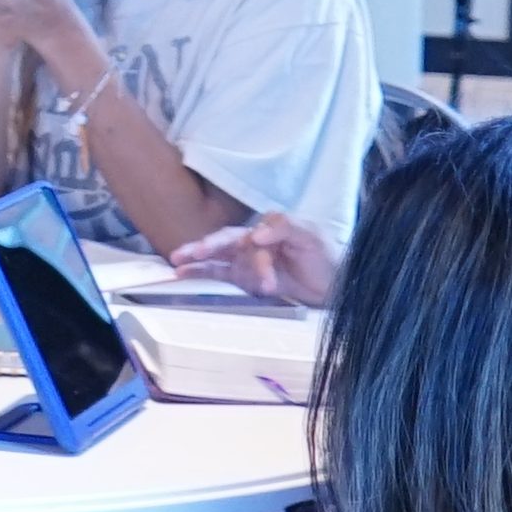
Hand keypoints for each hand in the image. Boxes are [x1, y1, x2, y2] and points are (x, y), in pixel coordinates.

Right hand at [167, 213, 340, 308]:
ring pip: (217, 257)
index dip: (256, 252)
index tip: (263, 257)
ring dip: (197, 259)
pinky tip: (183, 274)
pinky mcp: (244, 278)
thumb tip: (255, 234)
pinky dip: (201, 273)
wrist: (335, 284)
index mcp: (268, 227)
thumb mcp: (311, 235)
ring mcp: (247, 260)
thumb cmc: (325, 254)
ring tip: (177, 262)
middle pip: (225, 241)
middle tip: (190, 253)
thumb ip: (285, 227)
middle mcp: (254, 241)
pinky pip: (219, 274)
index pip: (253, 237)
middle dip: (206, 247)